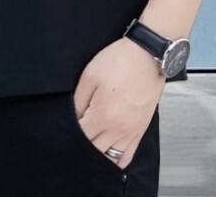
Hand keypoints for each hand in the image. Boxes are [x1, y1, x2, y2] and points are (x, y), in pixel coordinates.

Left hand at [71, 36, 164, 168]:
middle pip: (94, 150)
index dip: (72, 131)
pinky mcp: (141, 130)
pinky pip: (128, 155)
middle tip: (80, 134)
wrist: (147, 56)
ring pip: (111, 158)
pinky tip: (110, 156)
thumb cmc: (120, 61)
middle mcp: (118, 129)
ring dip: (99, 154)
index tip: (68, 126)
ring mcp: (131, 132)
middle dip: (84, 144)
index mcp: (102, 115)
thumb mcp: (89, 76)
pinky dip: (118, 160)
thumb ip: (79, 101)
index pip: (81, 136)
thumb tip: (75, 117)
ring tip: (92, 145)